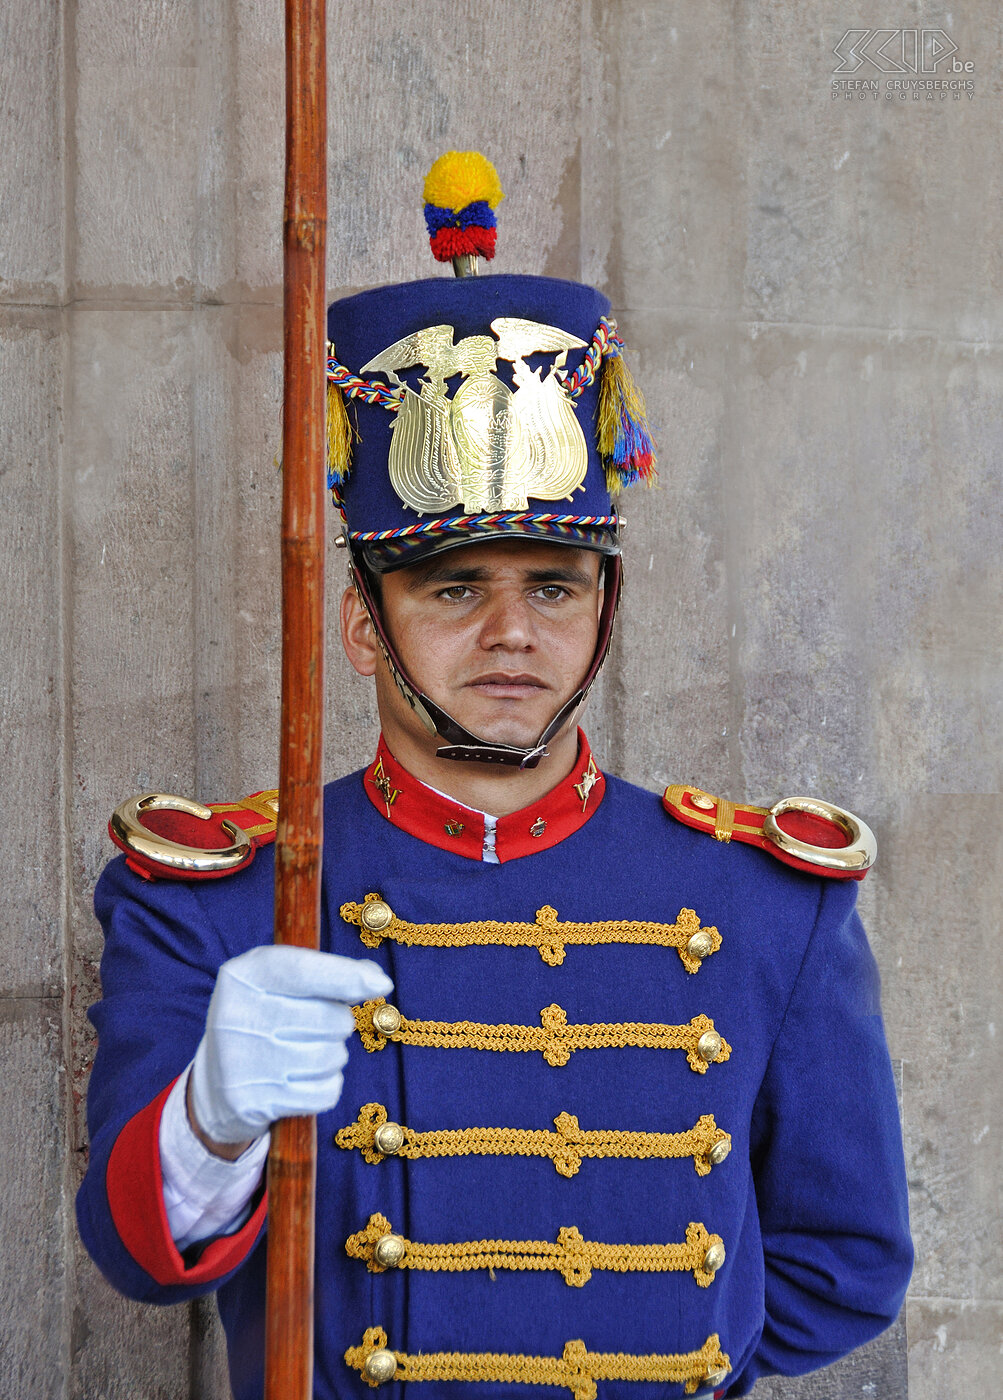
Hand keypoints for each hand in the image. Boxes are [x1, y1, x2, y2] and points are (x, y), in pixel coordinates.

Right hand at [188, 945, 392, 1152]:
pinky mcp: (251, 1102)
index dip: (347, 975)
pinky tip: (302, 1081)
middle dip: (339, 1024)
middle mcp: (236, 1015)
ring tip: (306, 1053)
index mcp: (243, 976)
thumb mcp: (282, 984)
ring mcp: (241, 1061)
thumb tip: (378, 980)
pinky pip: (324, 1092)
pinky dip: (326, 1087)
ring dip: (334, 1056)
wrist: (218, 1084)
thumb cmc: (265, 1019)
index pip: (302, 970)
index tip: (382, 983)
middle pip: (330, 1018)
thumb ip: (328, 974)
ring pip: (332, 1056)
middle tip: (316, 1027)